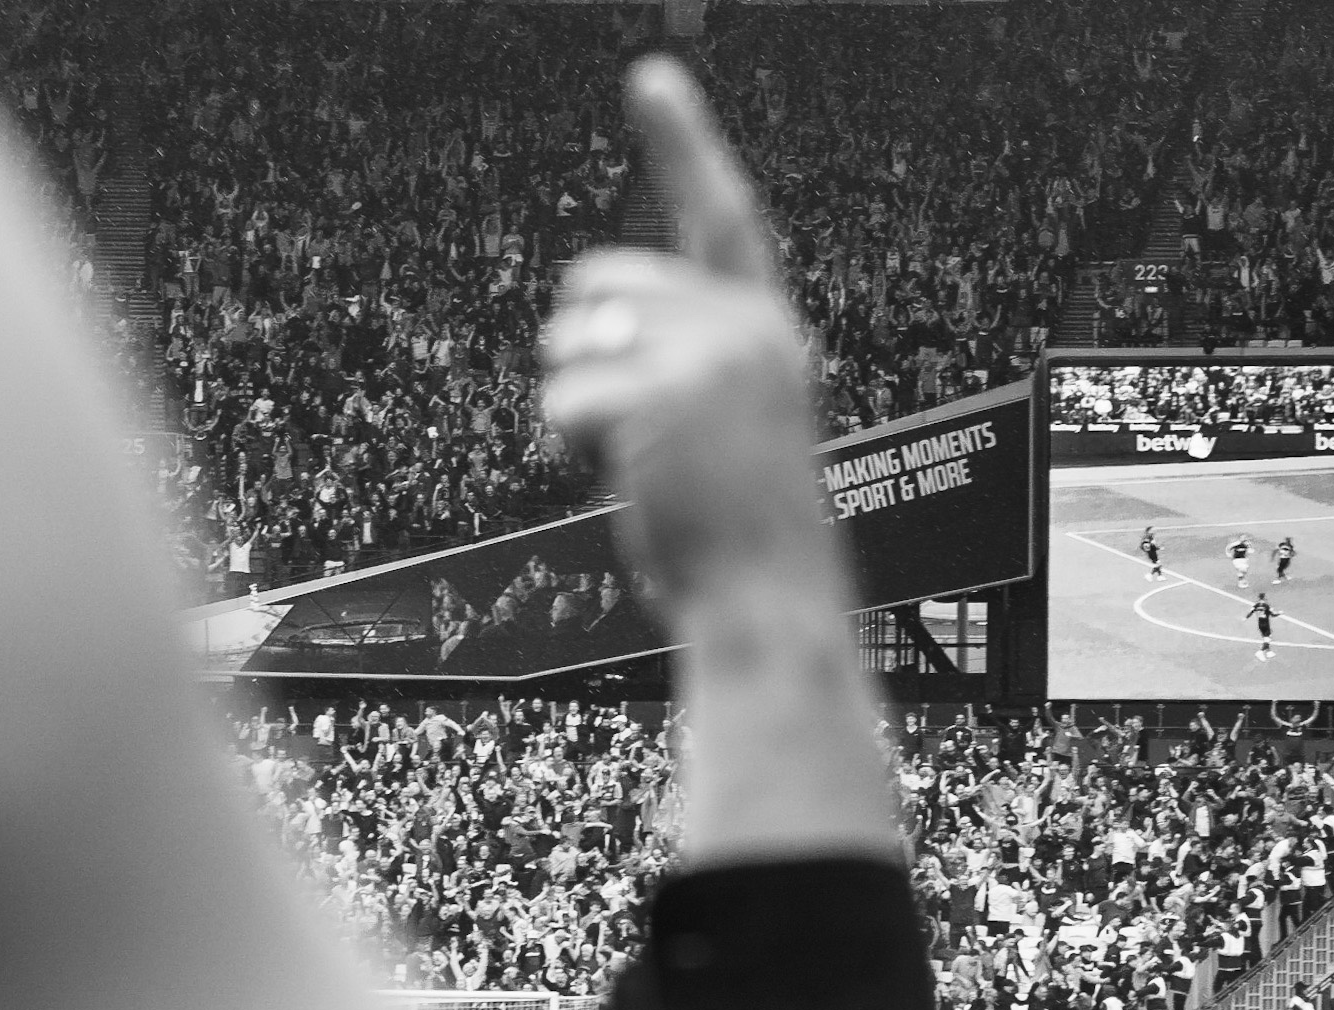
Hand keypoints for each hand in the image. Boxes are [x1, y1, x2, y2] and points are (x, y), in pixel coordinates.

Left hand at [541, 55, 894, 865]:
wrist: (770, 607)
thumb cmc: (748, 540)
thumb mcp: (737, 427)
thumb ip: (691, 362)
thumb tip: (591, 323)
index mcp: (770, 335)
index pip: (723, 219)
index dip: (687, 144)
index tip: (654, 79)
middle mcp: (744, 330)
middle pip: (605, 281)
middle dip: (587, 349)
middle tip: (635, 433)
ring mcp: (703, 360)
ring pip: (573, 336)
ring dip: (576, 403)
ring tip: (638, 463)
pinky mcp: (656, 396)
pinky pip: (562, 396)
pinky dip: (571, 445)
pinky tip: (618, 481)